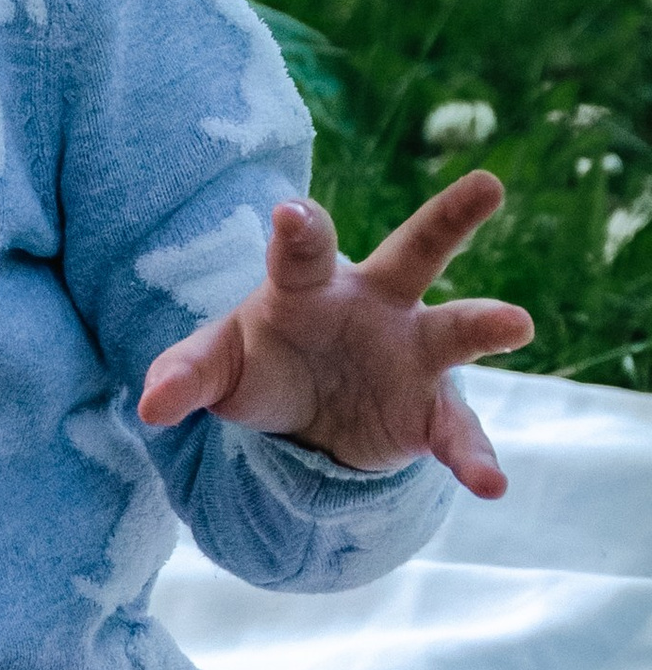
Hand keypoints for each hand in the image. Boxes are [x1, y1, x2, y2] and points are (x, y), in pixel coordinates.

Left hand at [137, 173, 533, 497]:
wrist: (305, 417)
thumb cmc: (260, 365)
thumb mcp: (217, 367)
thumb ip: (184, 377)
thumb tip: (151, 407)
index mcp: (309, 285)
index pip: (302, 250)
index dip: (298, 230)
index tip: (291, 212)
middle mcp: (374, 305)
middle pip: (415, 252)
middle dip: (449, 218)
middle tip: (487, 185)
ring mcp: (411, 351)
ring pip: (456, 330)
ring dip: (487, 325)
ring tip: (517, 324)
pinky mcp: (430, 409)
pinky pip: (456, 431)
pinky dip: (473, 456)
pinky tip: (489, 483)